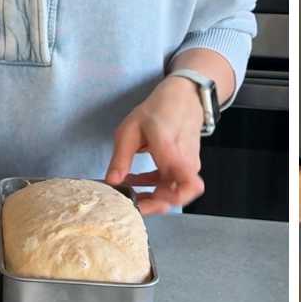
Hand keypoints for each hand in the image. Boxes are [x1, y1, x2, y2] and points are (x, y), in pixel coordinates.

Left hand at [105, 76, 205, 214]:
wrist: (185, 96)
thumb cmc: (159, 109)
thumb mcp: (130, 130)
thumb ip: (121, 158)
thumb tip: (111, 183)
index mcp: (171, 152)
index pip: (183, 188)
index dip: (163, 203)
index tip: (140, 205)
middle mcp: (185, 163)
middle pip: (175, 198)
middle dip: (151, 206)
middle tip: (128, 203)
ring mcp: (189, 166)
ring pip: (174, 193)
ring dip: (152, 197)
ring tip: (128, 191)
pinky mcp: (187, 166)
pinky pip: (173, 184)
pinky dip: (155, 187)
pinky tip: (137, 181)